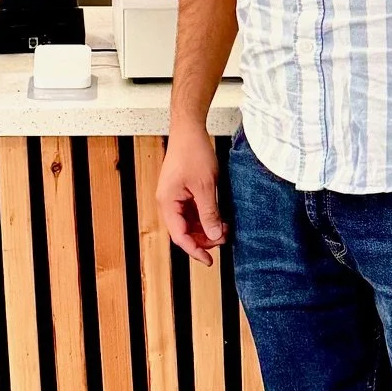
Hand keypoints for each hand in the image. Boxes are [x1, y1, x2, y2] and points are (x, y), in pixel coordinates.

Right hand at [158, 118, 225, 264]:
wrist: (189, 130)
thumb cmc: (193, 153)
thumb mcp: (205, 186)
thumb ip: (209, 213)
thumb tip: (215, 236)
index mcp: (168, 202)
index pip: (179, 235)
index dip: (195, 250)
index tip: (210, 260)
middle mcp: (168, 202)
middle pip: (183, 230)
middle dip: (203, 238)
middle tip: (223, 239)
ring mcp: (174, 196)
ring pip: (189, 222)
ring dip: (205, 227)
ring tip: (224, 228)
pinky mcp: (182, 190)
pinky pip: (192, 211)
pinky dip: (205, 216)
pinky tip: (219, 216)